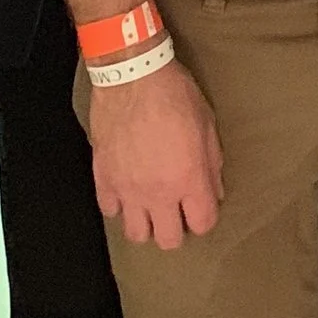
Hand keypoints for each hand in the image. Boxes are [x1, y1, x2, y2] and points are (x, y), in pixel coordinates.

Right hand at [87, 59, 225, 247]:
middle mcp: (158, 193)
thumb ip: (212, 164)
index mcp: (188, 179)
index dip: (205, 218)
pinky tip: (127, 189)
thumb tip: (214, 191)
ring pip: (135, 234)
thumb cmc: (175, 95)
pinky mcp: (103, 178)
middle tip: (177, 211)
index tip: (202, 206)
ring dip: (146, 224)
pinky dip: (119, 204)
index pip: (202, 224)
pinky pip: (109, 209)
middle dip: (176, 229)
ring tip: (150, 206)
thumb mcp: (207, 124)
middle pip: (168, 240)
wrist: (133, 76)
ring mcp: (128, 189)